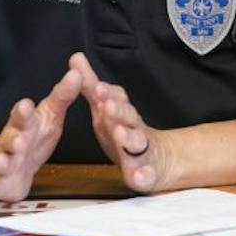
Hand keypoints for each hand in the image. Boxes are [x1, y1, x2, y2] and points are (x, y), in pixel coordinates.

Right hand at [0, 67, 79, 200]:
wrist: (11, 164)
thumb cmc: (33, 136)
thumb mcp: (50, 115)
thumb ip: (62, 96)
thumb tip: (77, 73)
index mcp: (25, 125)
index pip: (23, 116)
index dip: (23, 112)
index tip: (25, 105)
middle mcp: (12, 142)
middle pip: (11, 138)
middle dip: (14, 138)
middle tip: (20, 139)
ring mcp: (3, 163)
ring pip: (1, 162)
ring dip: (1, 162)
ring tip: (2, 162)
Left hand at [69, 52, 176, 192]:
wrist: (160, 158)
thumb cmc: (126, 130)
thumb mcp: (105, 108)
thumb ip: (90, 85)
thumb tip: (75, 58)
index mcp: (122, 114)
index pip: (116, 99)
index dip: (107, 93)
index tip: (97, 87)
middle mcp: (134, 129)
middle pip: (129, 118)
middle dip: (119, 111)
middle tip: (108, 106)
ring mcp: (141, 151)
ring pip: (137, 143)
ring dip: (130, 138)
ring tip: (120, 134)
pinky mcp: (145, 174)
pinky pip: (145, 176)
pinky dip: (143, 176)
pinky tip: (139, 177)